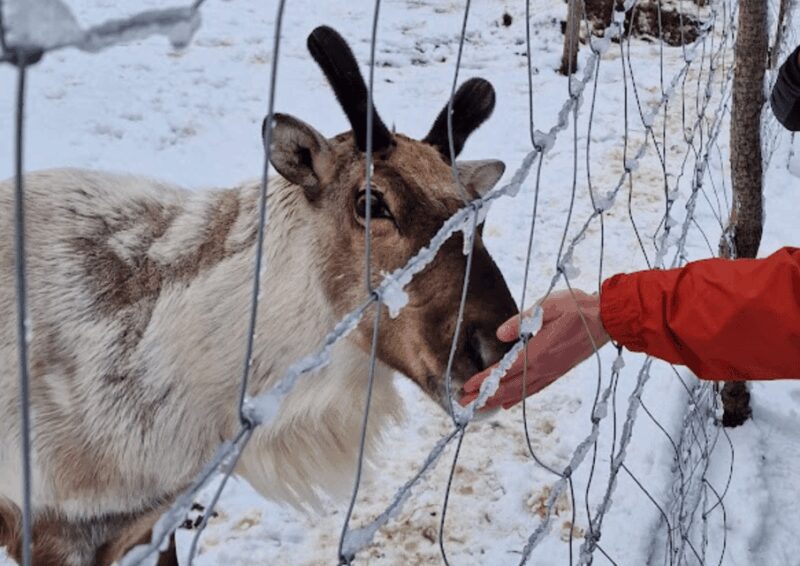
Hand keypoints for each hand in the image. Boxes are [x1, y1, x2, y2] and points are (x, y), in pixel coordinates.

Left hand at [460, 289, 610, 409]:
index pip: (505, 370)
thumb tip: (500, 334)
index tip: (466, 386)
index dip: (484, 379)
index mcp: (539, 352)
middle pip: (509, 387)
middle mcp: (544, 367)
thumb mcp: (547, 306)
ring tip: (480, 407)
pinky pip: (535, 389)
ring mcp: (553, 372)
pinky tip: (509, 403)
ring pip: (521, 392)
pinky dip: (519, 397)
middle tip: (464, 404)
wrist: (608, 319)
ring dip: (499, 400)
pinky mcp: (559, 371)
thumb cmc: (578, 308)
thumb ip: (522, 320)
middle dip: (485, 396)